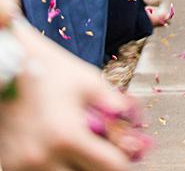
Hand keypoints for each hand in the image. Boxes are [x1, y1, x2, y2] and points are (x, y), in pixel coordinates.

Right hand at [0, 18, 147, 168]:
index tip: (128, 157)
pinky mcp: (9, 167)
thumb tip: (133, 124)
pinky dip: (54, 169)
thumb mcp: (87, 81)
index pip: (110, 168)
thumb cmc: (47, 68)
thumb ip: (113, 106)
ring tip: (82, 152)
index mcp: (67, 137)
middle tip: (105, 154)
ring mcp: (23, 167)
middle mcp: (43, 159)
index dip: (125, 163)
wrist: (6, 63)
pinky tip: (59, 154)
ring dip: (77, 169)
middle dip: (99, 167)